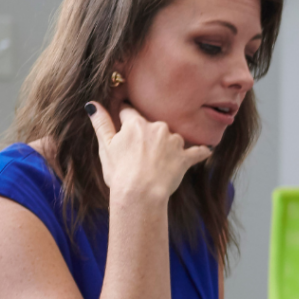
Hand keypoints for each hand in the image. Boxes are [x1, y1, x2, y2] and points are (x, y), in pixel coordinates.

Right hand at [86, 102, 211, 202]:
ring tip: (158, 163)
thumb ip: (101, 123)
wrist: (140, 194)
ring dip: (167, 146)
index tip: (124, 126)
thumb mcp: (106, 147)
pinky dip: (200, 151)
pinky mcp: (185, 157)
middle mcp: (158, 127)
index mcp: (136, 123)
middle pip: (151, 125)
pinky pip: (197, 151)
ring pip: (171, 138)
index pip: (129, 112)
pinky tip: (207, 151)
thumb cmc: (120, 172)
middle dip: (146, 136)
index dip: (125, 120)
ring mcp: (174, 141)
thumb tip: (92, 104)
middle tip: (139, 154)